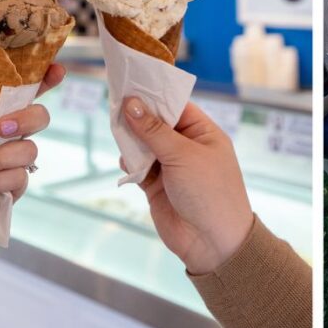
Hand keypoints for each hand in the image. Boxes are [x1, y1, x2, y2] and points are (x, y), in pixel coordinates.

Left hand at [0, 47, 60, 238]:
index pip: (25, 92)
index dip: (45, 80)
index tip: (56, 70)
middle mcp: (5, 136)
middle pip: (40, 117)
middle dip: (26, 119)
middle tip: (1, 128)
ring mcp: (10, 163)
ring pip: (31, 150)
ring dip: (1, 158)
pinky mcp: (11, 188)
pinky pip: (20, 178)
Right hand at [122, 99, 253, 274]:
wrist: (212, 243)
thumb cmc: (209, 192)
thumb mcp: (183, 156)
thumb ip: (154, 131)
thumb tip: (132, 104)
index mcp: (203, 133)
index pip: (176, 106)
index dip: (154, 95)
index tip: (131, 83)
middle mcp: (187, 146)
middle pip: (156, 123)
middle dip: (138, 116)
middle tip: (115, 104)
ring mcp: (171, 167)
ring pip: (144, 144)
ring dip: (131, 139)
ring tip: (117, 129)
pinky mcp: (156, 186)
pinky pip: (138, 166)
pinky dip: (130, 162)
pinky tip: (125, 159)